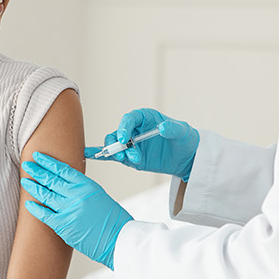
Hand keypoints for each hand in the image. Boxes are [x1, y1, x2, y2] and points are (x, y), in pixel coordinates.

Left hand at [21, 152, 133, 268]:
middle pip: (52, 180)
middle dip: (37, 171)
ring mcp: (69, 210)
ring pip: (45, 194)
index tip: (39, 157)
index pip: (63, 170)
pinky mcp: (63, 225)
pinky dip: (35, 208)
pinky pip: (44, 214)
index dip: (49, 162)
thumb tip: (67, 185)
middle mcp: (76, 195)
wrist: (119, 240)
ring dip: (33, 186)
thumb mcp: (100, 196)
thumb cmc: (114, 220)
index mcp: (87, 185)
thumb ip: (83, 189)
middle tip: (27, 165)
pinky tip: (28, 203)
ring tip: (25, 180)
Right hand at [84, 108, 198, 179]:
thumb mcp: (182, 131)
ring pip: (115, 145)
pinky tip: (91, 155)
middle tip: (126, 154)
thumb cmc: (184, 139)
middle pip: (117, 132)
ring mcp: (131, 144)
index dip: (124, 127)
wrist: (187, 157)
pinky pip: (114, 156)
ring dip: (118, 153)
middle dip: (118, 144)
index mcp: (144, 117)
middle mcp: (134, 129)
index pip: (129, 119)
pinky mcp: (130, 157)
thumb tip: (163, 127)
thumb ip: (172, 128)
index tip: (125, 138)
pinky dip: (103, 155)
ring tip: (131, 160)